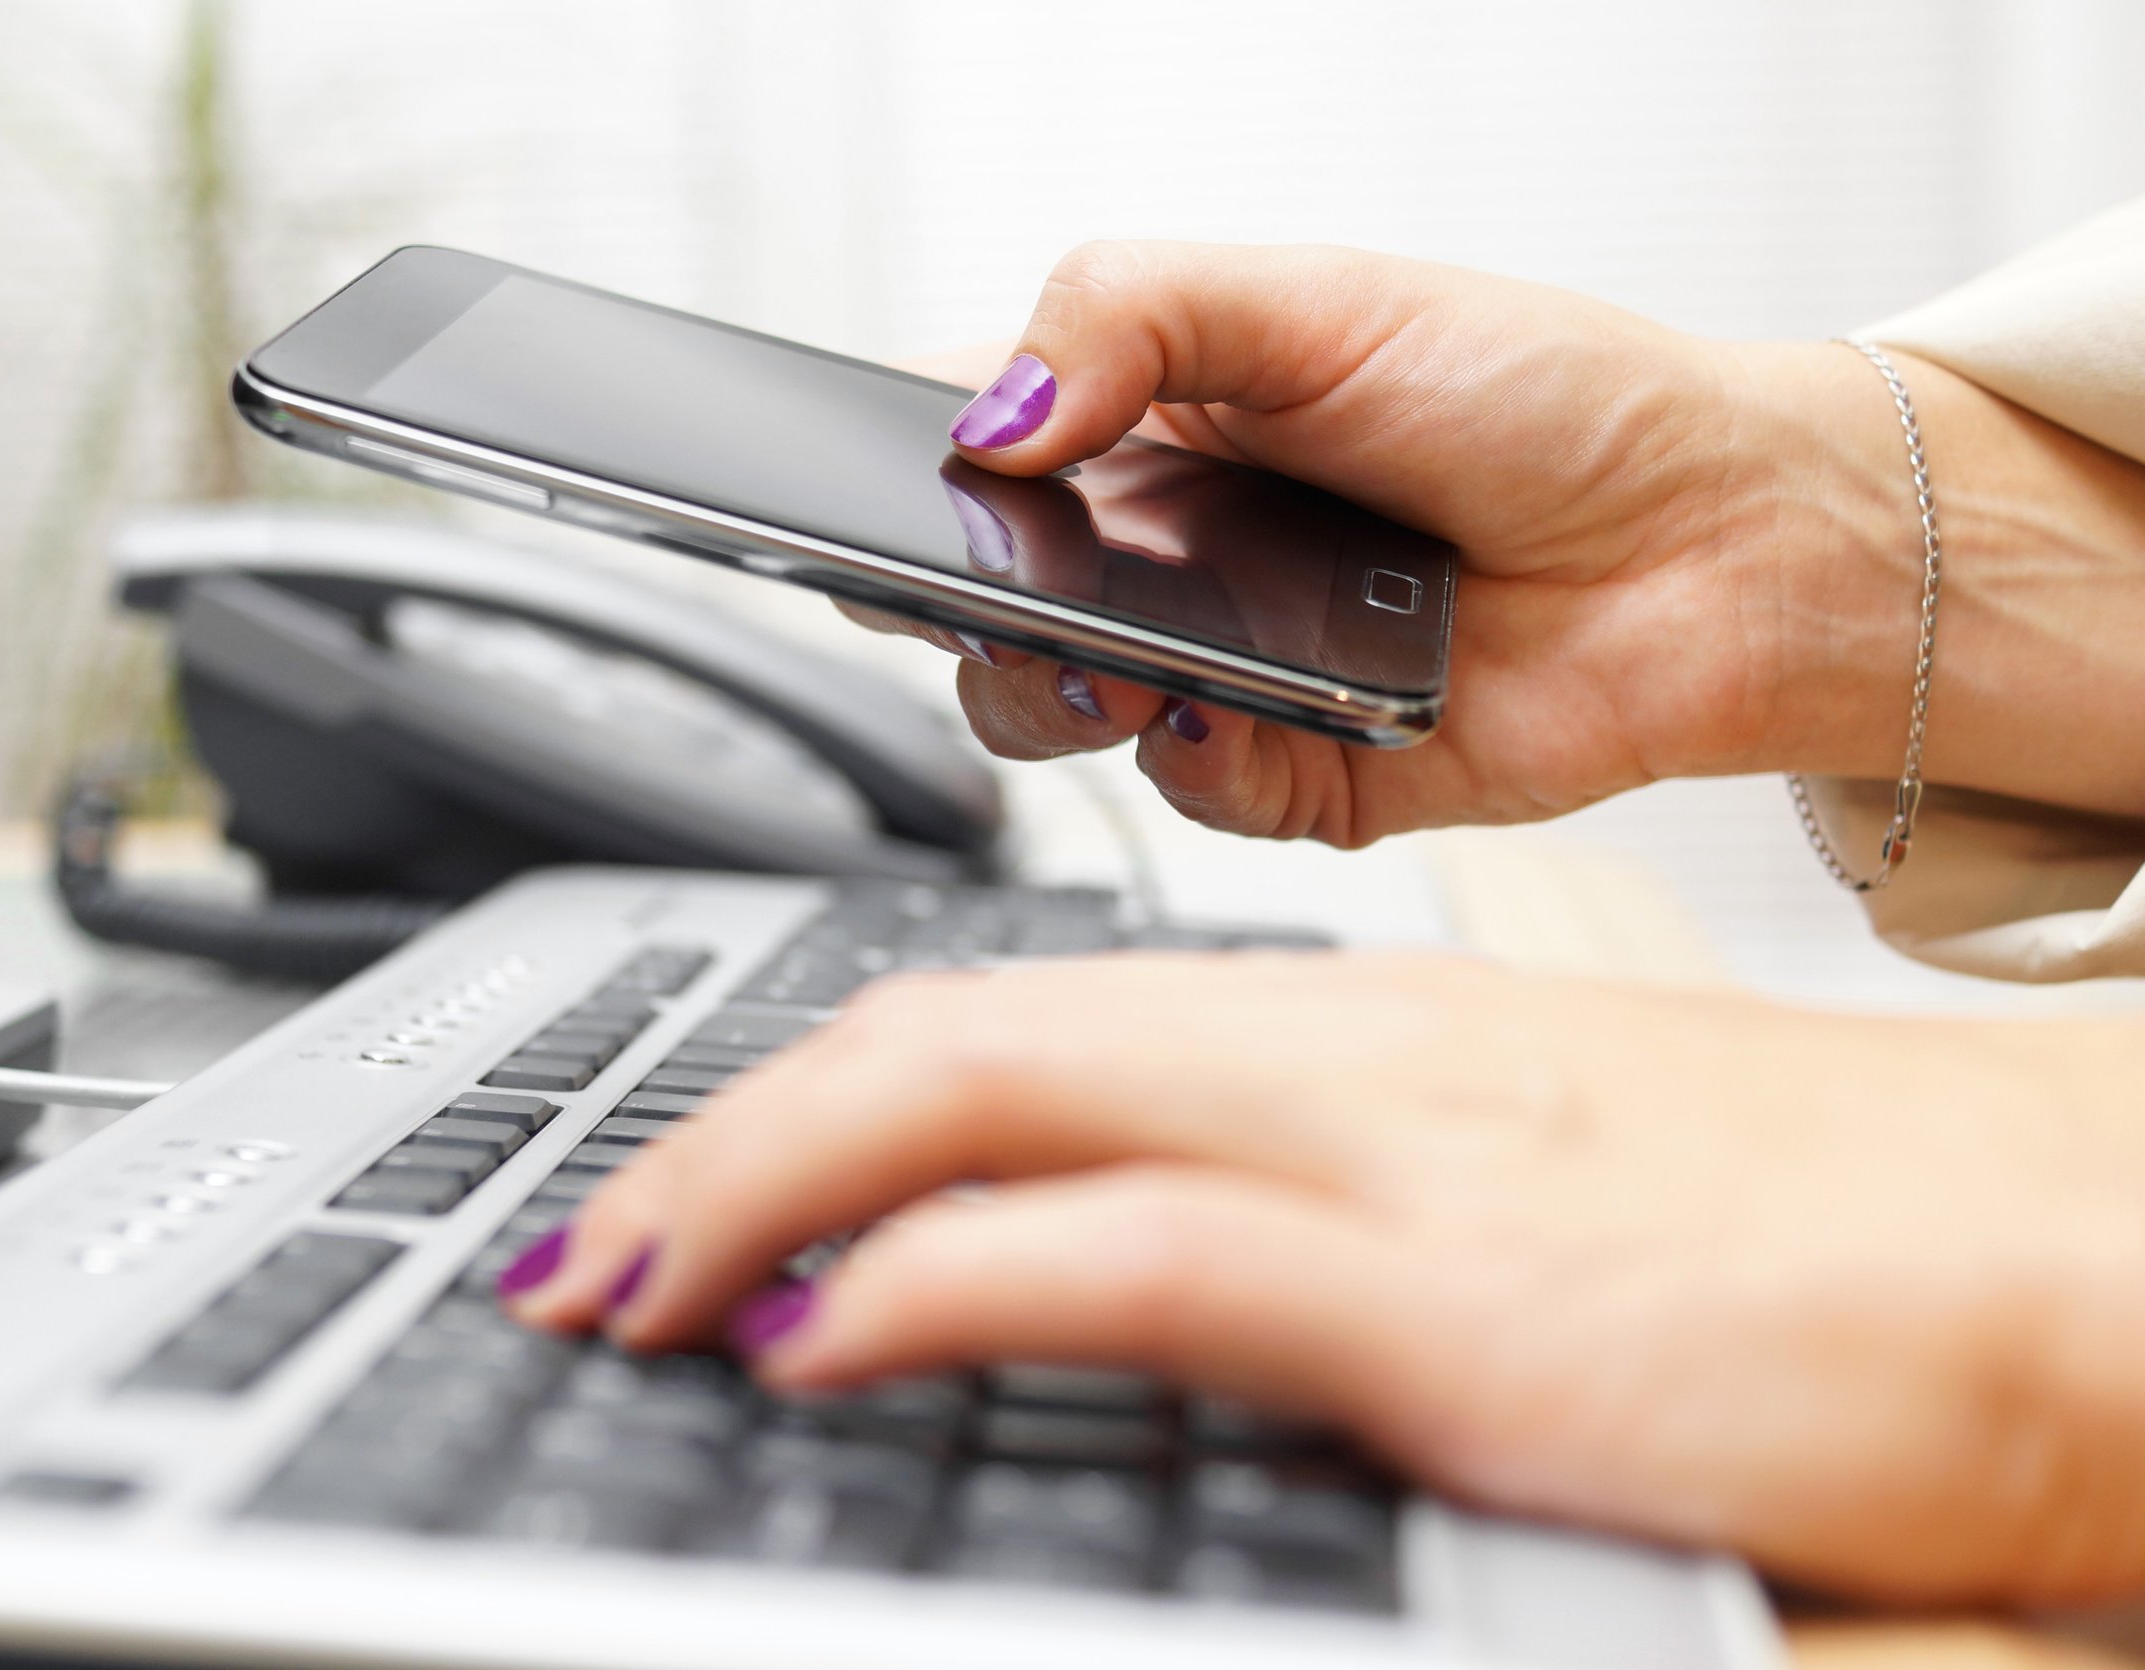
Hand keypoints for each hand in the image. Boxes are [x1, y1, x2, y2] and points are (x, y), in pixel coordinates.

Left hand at [507, 952, 2144, 1603]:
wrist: (2061, 1247)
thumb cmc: (1805, 1235)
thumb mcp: (1504, 1196)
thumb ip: (1311, 1216)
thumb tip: (1139, 1270)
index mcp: (1336, 1036)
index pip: (1007, 1016)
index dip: (813, 1087)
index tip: (699, 1177)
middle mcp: (1329, 1058)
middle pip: (949, 1034)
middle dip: (732, 1130)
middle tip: (596, 1236)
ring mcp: (1384, 1157)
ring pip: (986, 1097)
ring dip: (765, 1182)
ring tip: (631, 1276)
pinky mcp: (1456, 1290)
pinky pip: (1130, 1249)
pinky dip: (937, 1275)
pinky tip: (823, 1336)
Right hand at [877, 241, 2144, 840]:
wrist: (1720, 542)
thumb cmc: (1546, 399)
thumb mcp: (1320, 299)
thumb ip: (1132, 314)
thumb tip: (992, 417)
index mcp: (1152, 425)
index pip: (972, 452)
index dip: (905, 476)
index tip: (865, 492)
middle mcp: (1169, 557)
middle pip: (973, 605)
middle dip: (951, 608)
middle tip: (980, 588)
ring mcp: (1224, 673)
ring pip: (1056, 718)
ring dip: (1052, 694)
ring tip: (1114, 657)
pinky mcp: (1295, 777)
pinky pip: (1192, 797)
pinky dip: (1194, 764)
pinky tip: (1233, 711)